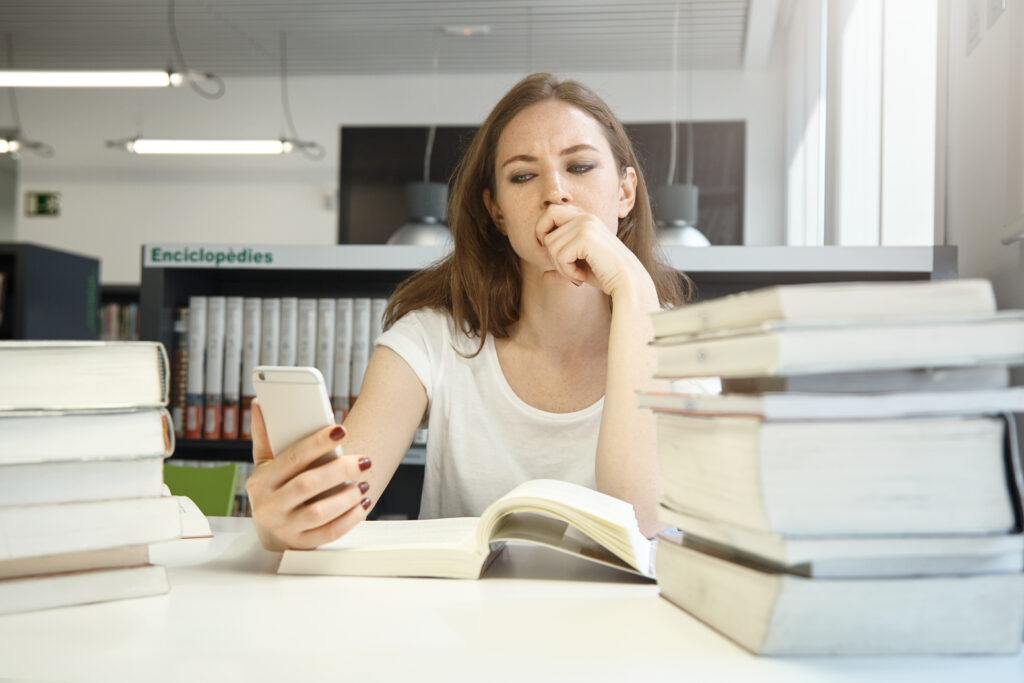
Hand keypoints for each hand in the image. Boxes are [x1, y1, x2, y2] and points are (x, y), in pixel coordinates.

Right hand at [246, 399, 373, 550]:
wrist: (272, 531)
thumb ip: (265, 436)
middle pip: (307, 485)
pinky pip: (330, 533)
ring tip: (364, 482)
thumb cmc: (272, 491)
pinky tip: (363, 503)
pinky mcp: (303, 543)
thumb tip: (259, 404)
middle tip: (363, 459)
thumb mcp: (264, 464)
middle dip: (338, 470)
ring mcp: (286, 528)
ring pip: (319, 512)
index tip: (340, 430)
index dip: (317, 443)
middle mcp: (270, 506)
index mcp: (261, 482)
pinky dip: (350, 518)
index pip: (292, 458)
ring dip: (346, 497)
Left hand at [535, 204, 651, 300]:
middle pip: (546, 232)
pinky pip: (560, 255)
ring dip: (561, 267)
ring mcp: (586, 225)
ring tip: (578, 275)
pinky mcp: (586, 237)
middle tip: (567, 270)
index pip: (550, 213)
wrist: (628, 283)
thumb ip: (562, 268)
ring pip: (551, 246)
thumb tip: (544, 277)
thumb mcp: (580, 269)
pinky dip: (567, 271)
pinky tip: (581, 277)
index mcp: (584, 218)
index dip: (543, 232)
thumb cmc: (606, 276)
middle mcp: (585, 217)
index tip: (553, 255)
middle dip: (551, 256)